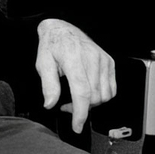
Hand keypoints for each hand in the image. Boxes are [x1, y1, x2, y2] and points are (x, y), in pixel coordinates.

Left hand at [35, 18, 115, 133]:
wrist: (62, 28)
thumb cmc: (52, 45)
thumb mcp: (43, 63)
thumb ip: (48, 85)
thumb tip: (50, 104)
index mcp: (73, 58)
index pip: (82, 92)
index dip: (80, 113)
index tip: (77, 126)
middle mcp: (91, 58)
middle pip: (94, 97)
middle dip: (81, 108)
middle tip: (66, 105)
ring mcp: (103, 60)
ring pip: (104, 95)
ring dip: (91, 103)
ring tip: (76, 97)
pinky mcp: (109, 62)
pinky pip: (111, 89)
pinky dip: (102, 96)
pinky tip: (88, 91)